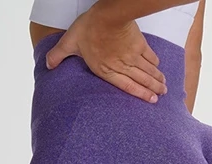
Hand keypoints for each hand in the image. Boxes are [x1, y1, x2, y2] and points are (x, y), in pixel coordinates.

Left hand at [46, 4, 167, 102]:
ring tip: (164, 87)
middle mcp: (123, 67)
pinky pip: (150, 57)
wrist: (109, 15)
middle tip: (161, 95)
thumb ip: (60, 54)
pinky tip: (159, 68)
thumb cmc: (90, 28)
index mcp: (107, 70)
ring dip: (157, 80)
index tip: (150, 100)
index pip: (127, 87)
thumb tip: (48, 64)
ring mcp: (133, 57)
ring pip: (148, 72)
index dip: (140, 95)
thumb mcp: (71, 41)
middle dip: (153, 89)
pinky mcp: (140, 45)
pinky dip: (156, 64)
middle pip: (142, 81)